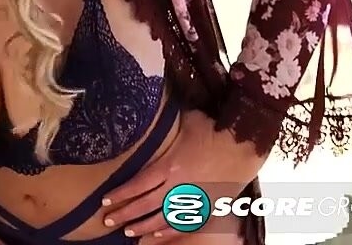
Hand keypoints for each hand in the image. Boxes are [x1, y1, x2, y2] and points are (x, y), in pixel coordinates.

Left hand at [101, 109, 267, 241]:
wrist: (246, 143)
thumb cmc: (214, 129)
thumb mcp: (184, 124)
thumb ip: (166, 128)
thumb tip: (149, 118)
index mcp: (170, 165)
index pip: (138, 185)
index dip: (120, 195)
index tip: (105, 202)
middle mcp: (179, 185)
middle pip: (146, 205)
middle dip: (125, 214)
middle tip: (108, 222)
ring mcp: (194, 198)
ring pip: (164, 218)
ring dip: (143, 226)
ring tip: (127, 232)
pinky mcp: (208, 206)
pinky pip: (185, 223)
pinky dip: (169, 232)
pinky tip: (156, 236)